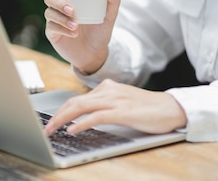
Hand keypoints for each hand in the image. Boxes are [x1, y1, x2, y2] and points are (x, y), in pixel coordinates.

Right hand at [43, 0, 120, 73]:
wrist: (95, 53)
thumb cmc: (99, 31)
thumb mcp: (109, 17)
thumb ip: (113, 2)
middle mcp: (59, 7)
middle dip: (59, 2)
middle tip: (72, 10)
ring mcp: (54, 20)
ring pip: (50, 13)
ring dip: (62, 18)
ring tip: (76, 25)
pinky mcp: (52, 33)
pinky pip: (52, 27)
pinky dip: (63, 29)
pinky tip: (73, 33)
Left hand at [44, 79, 186, 135]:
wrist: (172, 108)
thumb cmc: (148, 109)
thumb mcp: (122, 103)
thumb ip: (106, 105)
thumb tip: (86, 117)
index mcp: (107, 88)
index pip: (77, 98)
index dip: (61, 110)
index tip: (51, 120)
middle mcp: (108, 91)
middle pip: (74, 101)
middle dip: (57, 115)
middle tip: (46, 127)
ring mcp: (115, 100)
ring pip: (81, 106)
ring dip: (63, 119)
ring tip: (52, 129)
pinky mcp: (123, 112)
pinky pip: (96, 116)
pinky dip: (82, 123)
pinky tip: (73, 130)